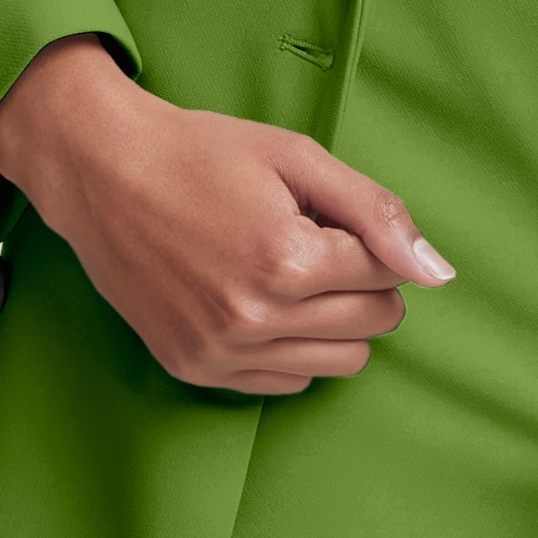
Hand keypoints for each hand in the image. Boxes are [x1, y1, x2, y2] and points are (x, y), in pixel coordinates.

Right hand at [0, 39, 454, 394]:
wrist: (99, 172)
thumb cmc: (199, 154)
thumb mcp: (297, 157)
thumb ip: (376, 212)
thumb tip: (437, 274)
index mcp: (287, 258)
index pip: (388, 274)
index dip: (368, 240)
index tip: (327, 217)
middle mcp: (254, 316)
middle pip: (374, 323)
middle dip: (362, 281)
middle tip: (314, 244)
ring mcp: (221, 350)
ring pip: (341, 362)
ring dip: (334, 320)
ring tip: (288, 275)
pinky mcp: (196, 368)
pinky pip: (288, 383)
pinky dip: (291, 348)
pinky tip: (259, 304)